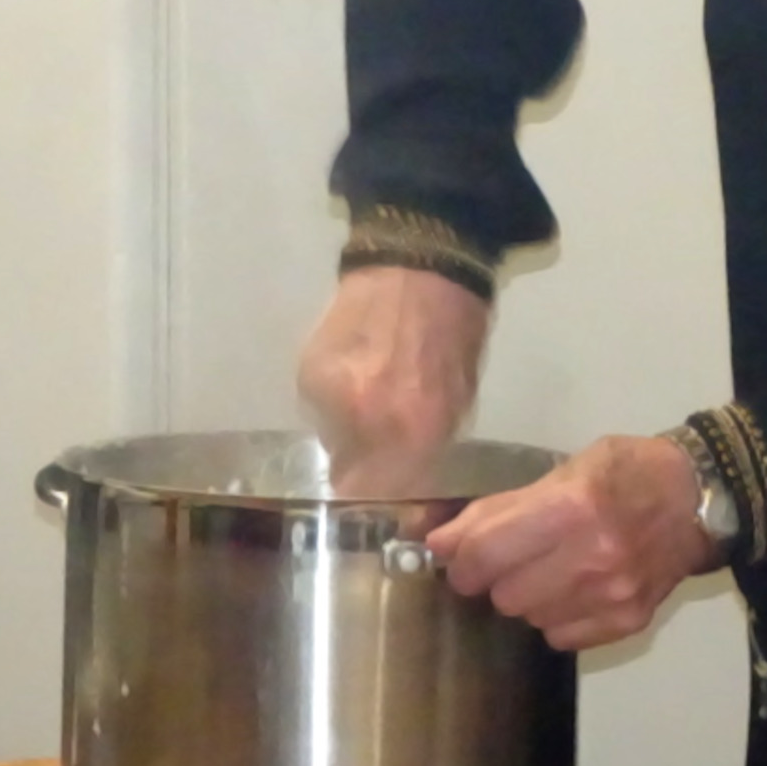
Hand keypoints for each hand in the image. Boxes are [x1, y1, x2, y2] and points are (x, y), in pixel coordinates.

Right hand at [297, 266, 489, 496]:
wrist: (420, 266)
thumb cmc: (455, 331)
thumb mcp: (458, 398)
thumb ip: (429, 446)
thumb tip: (408, 483)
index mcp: (417, 432)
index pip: (386, 498)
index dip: (387, 499)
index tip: (390, 491)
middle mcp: (368, 423)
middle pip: (349, 479)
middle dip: (364, 467)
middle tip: (378, 442)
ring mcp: (332, 398)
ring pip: (332, 441)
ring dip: (348, 430)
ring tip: (368, 394)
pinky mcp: (308, 373)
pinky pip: (318, 407)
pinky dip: (333, 398)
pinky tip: (352, 370)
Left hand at [425, 434, 717, 651]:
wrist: (699, 498)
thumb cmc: (628, 471)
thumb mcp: (567, 468)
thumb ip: (503, 507)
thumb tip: (441, 541)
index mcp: (573, 507)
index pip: (486, 553)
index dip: (460, 557)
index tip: (458, 553)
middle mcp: (593, 558)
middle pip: (504, 594)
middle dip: (496, 576)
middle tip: (512, 556)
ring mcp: (613, 595)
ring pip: (530, 618)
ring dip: (528, 596)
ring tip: (552, 567)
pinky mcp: (628, 621)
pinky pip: (561, 636)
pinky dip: (557, 615)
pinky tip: (575, 588)